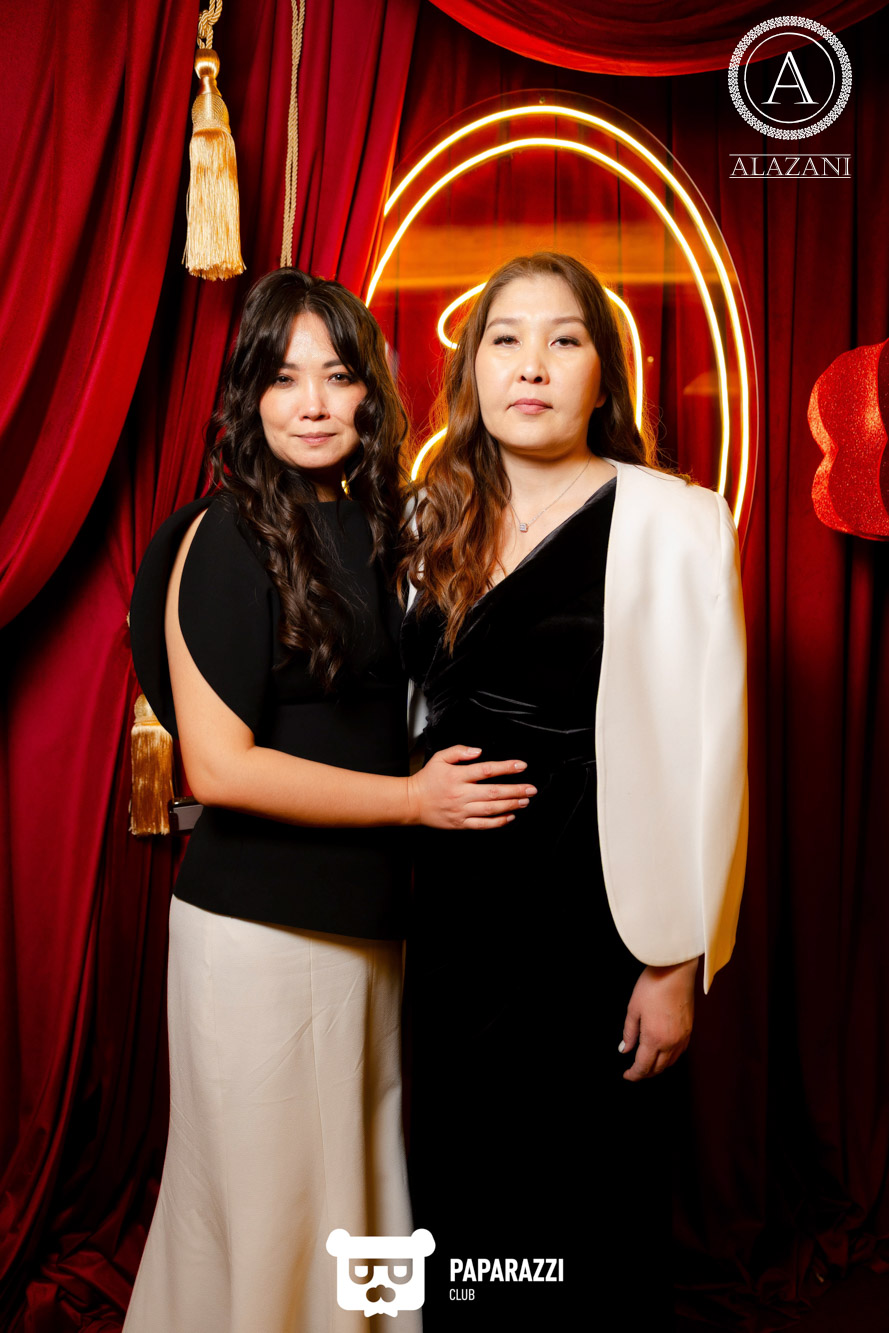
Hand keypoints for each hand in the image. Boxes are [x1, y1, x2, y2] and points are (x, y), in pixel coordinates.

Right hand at [406, 745, 535, 829]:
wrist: (412, 802)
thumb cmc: (427, 779)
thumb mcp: (440, 758)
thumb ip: (459, 751)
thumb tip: (479, 751)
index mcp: (457, 775)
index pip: (487, 770)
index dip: (506, 767)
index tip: (521, 766)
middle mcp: (461, 793)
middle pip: (493, 792)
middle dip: (515, 790)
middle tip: (531, 789)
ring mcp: (461, 810)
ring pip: (491, 809)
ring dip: (511, 805)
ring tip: (525, 801)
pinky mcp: (460, 823)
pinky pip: (483, 824)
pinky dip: (498, 822)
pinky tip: (510, 816)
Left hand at [619, 956, 698, 1081]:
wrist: (676, 971)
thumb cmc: (652, 986)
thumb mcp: (633, 1009)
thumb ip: (629, 1033)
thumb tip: (624, 1050)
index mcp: (654, 1038)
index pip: (643, 1066)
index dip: (634, 1074)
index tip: (627, 1075)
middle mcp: (671, 1042)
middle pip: (658, 1068)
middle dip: (645, 1073)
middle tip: (635, 1071)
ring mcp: (683, 1037)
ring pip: (670, 1063)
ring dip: (658, 1067)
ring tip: (647, 1063)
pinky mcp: (690, 1030)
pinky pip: (679, 1052)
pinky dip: (669, 1058)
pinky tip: (662, 1053)